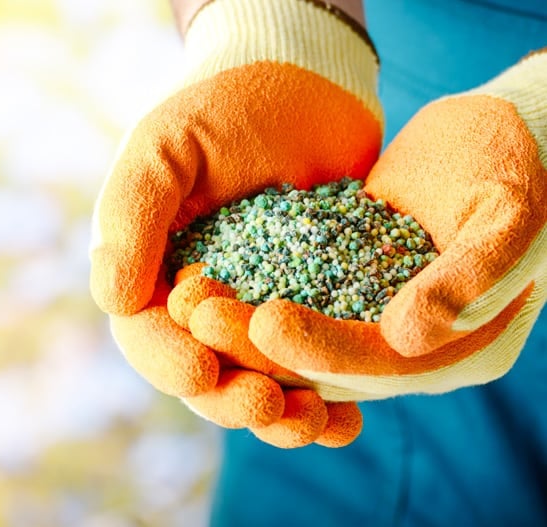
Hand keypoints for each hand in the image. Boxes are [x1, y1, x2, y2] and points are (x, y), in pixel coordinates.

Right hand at [89, 0, 381, 445]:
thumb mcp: (165, 148)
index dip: (169, 361)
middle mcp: (201, 304)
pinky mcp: (312, 307)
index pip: (147, 335)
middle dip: (232, 399)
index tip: (202, 370)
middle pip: (205, 375)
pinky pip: (315, 362)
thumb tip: (112, 301)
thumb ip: (131, 215)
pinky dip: (330, 393)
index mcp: (152, 274)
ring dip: (283, 415)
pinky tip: (349, 417)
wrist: (301, 83)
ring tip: (316, 423)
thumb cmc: (220, 106)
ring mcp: (258, 309)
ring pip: (260, 381)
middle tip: (267, 404)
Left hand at [192, 49, 546, 401]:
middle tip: (201, 315)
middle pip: (325, 362)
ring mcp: (375, 318)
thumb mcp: (509, 217)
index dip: (322, 348)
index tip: (265, 322)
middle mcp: (412, 349)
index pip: (380, 365)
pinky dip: (252, 288)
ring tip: (189, 296)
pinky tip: (207, 272)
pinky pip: (294, 295)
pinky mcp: (347, 284)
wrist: (508, 135)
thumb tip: (410, 336)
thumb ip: (470, 278)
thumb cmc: (524, 165)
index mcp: (460, 350)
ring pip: (299, 333)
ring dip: (242, 321)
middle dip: (260, 344)